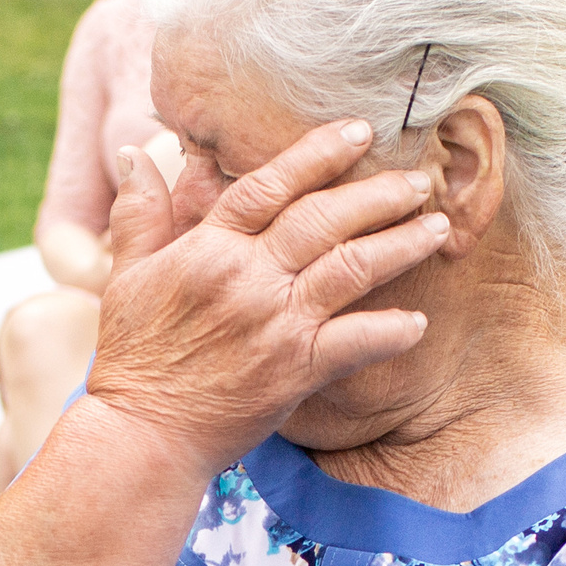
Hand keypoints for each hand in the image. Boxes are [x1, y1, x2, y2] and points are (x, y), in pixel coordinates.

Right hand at [89, 119, 449, 479]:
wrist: (144, 434)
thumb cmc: (134, 356)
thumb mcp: (126, 274)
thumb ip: (140, 212)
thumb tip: (136, 154)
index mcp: (209, 247)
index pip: (270, 185)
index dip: (318, 153)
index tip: (358, 131)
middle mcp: (249, 277)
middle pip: (323, 218)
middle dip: (378, 193)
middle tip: (420, 177)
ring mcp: (277, 323)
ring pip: (351, 267)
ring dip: (400, 244)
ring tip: (439, 227)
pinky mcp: (295, 370)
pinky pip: (356, 342)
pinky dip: (391, 330)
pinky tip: (419, 321)